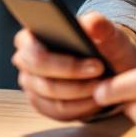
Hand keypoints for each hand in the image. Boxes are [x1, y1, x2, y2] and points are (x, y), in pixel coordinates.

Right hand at [12, 12, 135, 120]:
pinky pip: (60, 113)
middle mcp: (25, 62)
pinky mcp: (43, 105)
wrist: (110, 65)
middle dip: (77, 81)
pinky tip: (99, 99)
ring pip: (54, 100)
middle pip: (43, 81)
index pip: (35, 53)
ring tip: (104, 87)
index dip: (65, 63)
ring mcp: (32, 85)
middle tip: (102, 74)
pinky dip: (82, 108)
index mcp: (30, 37)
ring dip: (82, 95)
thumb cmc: (103, 45)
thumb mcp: (108, 33)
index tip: (97, 64)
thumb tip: (92, 23)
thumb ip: (101, 26)